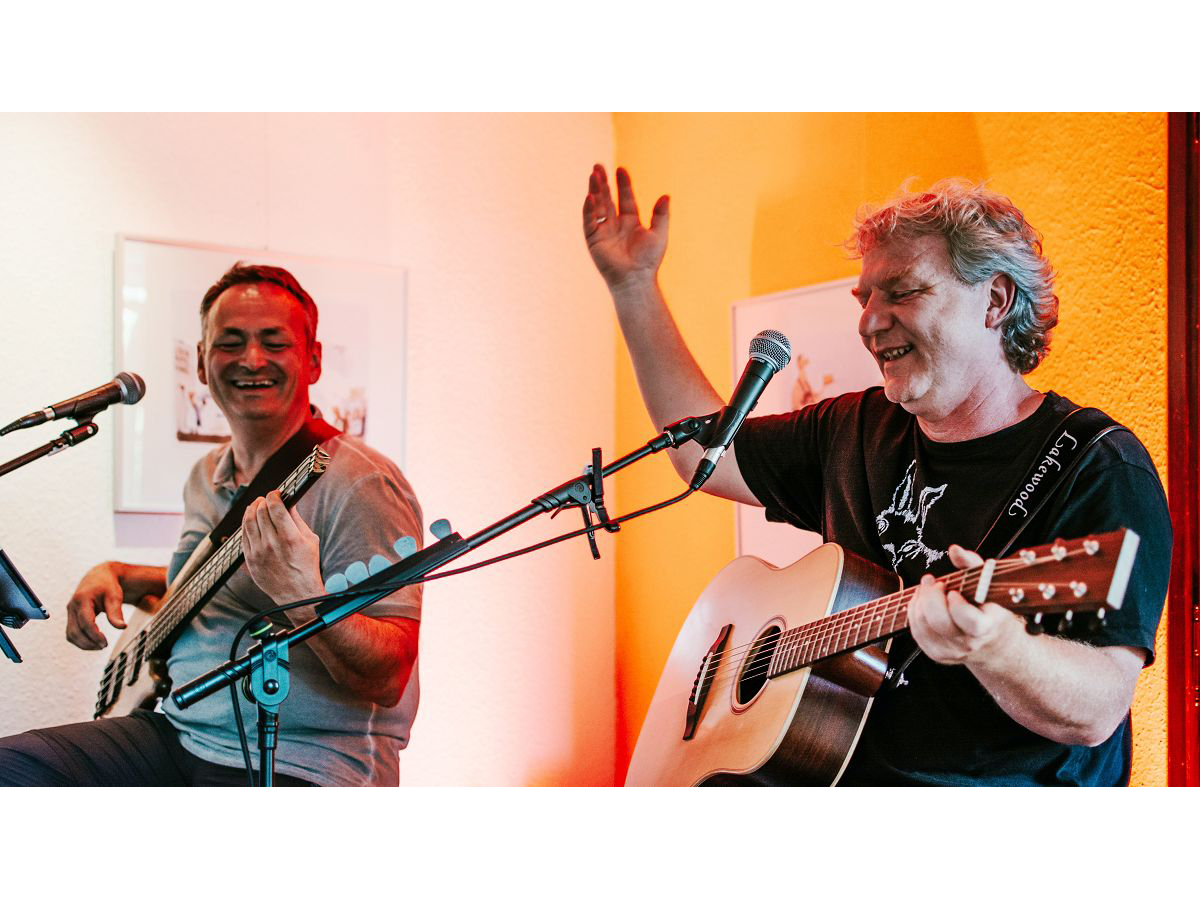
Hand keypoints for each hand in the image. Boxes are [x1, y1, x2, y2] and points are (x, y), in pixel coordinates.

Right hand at [66, 562, 161, 650]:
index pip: (86, 622)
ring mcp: (69, 611)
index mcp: (82, 599)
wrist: (98, 577)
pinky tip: (93, 642)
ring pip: (71, 634)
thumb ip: (116, 612)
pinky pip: (71, 633)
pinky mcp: (70, 616)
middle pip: (75, 631)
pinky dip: (80, 640)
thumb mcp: (114, 596)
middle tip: (103, 646)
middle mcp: (72, 606)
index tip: (105, 643)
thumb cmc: (107, 586)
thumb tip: (121, 627)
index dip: (94, 635)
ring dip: (83, 644)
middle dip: (89, 642)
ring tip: (100, 646)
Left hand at [241, 490, 324, 603]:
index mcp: (289, 537)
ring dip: (252, 509)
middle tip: (267, 498)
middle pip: (260, 511)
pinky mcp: (250, 560)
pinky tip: (251, 520)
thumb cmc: (307, 566)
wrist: (297, 594)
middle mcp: (272, 544)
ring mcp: (258, 552)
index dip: (274, 496)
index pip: (275, 507)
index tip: (276, 493)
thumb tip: (288, 503)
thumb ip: (297, 520)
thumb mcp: (310, 540)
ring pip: (248, 521)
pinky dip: (246, 524)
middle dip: (263, 501)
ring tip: (256, 505)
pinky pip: (243, 536)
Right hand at [582, 164, 669, 291]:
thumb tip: (666, 195)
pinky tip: (590, 196)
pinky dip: (589, 209)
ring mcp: (603, 231)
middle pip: (607, 199)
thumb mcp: (659, 233)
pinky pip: (589, 221)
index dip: (623, 184)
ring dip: (595, 191)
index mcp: (631, 221)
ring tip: (593, 175)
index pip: (624, 198)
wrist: (636, 278)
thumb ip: (661, 214)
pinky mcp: (593, 240)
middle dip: (602, 183)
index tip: (621, 170)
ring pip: (597, 206)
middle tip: (598, 166)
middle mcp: (615, 224)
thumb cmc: (649, 260)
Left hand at [907, 544, 1021, 666]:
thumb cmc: (988, 606)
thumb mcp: (987, 583)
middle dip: (931, 596)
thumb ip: (972, 564)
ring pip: (923, 625)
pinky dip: (915, 612)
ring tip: (929, 588)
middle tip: (934, 582)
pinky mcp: (936, 654)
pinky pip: (915, 631)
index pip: (968, 620)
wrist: (992, 641)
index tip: (953, 591)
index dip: (956, 604)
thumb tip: (954, 550)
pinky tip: (923, 601)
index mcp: (986, 628)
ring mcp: (950, 652)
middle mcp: (968, 644)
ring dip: (920, 601)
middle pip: (939, 622)